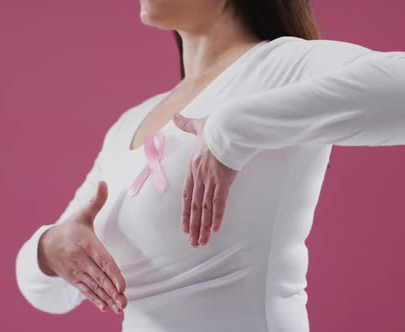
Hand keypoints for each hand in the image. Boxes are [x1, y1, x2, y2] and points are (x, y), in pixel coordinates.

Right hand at [38, 180, 127, 313]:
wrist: (45, 245)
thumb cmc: (71, 228)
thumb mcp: (83, 215)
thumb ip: (96, 201)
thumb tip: (104, 182)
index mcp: (85, 243)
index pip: (102, 259)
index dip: (112, 272)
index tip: (122, 284)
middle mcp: (80, 259)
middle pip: (99, 276)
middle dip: (112, 289)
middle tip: (124, 300)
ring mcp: (76, 270)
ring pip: (93, 286)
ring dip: (107, 297)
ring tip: (120, 307)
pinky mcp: (73, 279)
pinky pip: (85, 291)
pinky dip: (95, 300)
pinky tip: (106, 308)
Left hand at [172, 113, 237, 247]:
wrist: (228, 124)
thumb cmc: (216, 124)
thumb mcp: (198, 124)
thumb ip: (186, 123)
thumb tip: (175, 115)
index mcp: (193, 166)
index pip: (187, 195)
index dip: (186, 212)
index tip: (185, 226)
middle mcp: (199, 175)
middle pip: (195, 206)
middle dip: (193, 226)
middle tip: (192, 242)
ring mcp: (211, 179)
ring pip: (205, 208)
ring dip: (203, 226)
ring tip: (201, 242)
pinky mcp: (224, 180)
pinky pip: (219, 202)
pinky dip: (217, 216)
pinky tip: (215, 229)